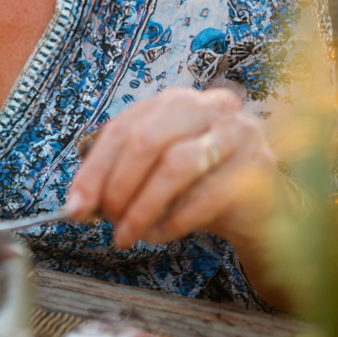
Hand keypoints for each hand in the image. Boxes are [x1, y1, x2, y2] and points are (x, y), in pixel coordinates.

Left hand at [65, 88, 278, 255]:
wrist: (263, 212)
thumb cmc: (200, 188)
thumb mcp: (155, 174)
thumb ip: (117, 179)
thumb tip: (75, 207)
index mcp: (174, 101)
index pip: (122, 128)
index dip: (94, 169)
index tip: (74, 206)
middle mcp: (208, 107)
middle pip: (147, 139)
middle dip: (117, 185)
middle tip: (106, 222)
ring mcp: (238, 134)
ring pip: (176, 165)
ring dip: (143, 207)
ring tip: (127, 234)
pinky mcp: (257, 170)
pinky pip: (204, 197)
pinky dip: (173, 221)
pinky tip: (159, 235)